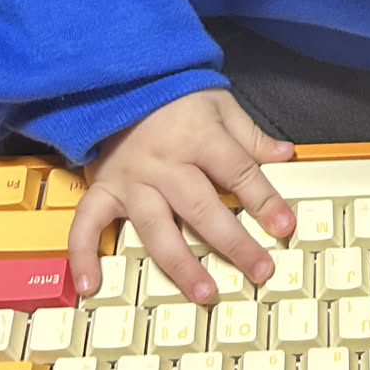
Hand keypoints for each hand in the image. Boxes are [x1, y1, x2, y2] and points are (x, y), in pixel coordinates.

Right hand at [66, 88, 296, 300]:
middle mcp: (165, 163)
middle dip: (234, 243)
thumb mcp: (219, 103)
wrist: (119, 76)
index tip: (285, 225)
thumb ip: (250, 135)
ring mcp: (132, 180)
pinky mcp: (103, 189)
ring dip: (180, 264)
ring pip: (156, 229)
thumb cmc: (173, 93)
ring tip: (204, 293)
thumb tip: (285, 154)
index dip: (265, 200)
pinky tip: (90, 286)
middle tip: (260, 271)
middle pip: (202, 209)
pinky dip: (83, 256)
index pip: (238, 173)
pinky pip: (87, 225)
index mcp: (199, 137)